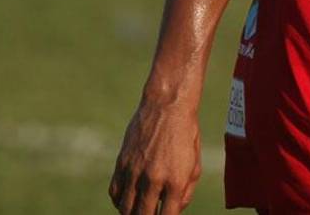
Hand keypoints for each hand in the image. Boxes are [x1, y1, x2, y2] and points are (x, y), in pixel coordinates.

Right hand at [107, 97, 201, 213]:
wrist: (167, 106)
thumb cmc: (185, 135)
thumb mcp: (194, 165)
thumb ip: (185, 194)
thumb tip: (172, 211)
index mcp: (175, 180)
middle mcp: (153, 178)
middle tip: (150, 214)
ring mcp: (135, 170)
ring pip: (125, 208)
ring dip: (132, 213)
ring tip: (139, 211)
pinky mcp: (122, 161)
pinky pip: (115, 192)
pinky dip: (119, 201)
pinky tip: (127, 200)